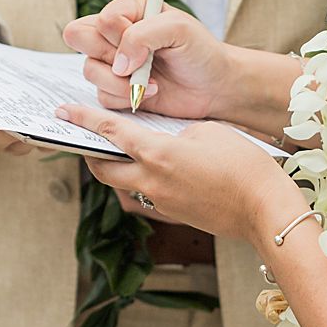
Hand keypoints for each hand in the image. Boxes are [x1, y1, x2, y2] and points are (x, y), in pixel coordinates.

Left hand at [53, 99, 289, 238]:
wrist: (263, 208)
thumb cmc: (243, 163)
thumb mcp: (207, 130)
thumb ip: (176, 129)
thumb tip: (162, 137)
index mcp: (157, 154)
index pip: (110, 132)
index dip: (83, 119)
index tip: (62, 111)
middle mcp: (151, 181)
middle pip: (103, 168)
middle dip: (89, 152)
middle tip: (85, 137)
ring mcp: (160, 203)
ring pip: (121, 185)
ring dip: (114, 168)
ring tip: (118, 152)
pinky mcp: (173, 215)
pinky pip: (144, 196)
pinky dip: (138, 181)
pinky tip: (152, 171)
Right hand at [62, 0, 230, 118]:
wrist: (214, 86)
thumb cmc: (200, 51)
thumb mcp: (179, 29)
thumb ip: (143, 35)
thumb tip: (118, 62)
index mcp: (130, 9)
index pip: (102, 18)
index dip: (120, 34)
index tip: (149, 44)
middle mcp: (117, 34)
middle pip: (79, 37)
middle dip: (109, 55)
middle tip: (137, 62)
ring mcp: (114, 62)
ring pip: (88, 70)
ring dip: (120, 82)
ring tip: (151, 82)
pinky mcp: (116, 89)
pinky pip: (101, 95)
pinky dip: (125, 97)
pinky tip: (151, 93)